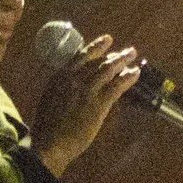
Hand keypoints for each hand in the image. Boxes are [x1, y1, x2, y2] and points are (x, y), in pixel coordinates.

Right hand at [31, 35, 140, 177]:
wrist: (49, 143)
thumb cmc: (47, 127)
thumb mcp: (51, 98)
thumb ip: (64, 87)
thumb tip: (76, 83)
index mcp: (60, 76)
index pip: (82, 56)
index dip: (96, 47)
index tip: (107, 40)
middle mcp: (74, 79)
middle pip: (98, 62)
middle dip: (115, 55)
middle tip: (128, 51)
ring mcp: (87, 90)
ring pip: (108, 70)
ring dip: (123, 61)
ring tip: (133, 56)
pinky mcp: (98, 104)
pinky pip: (116, 86)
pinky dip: (127, 78)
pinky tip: (135, 74)